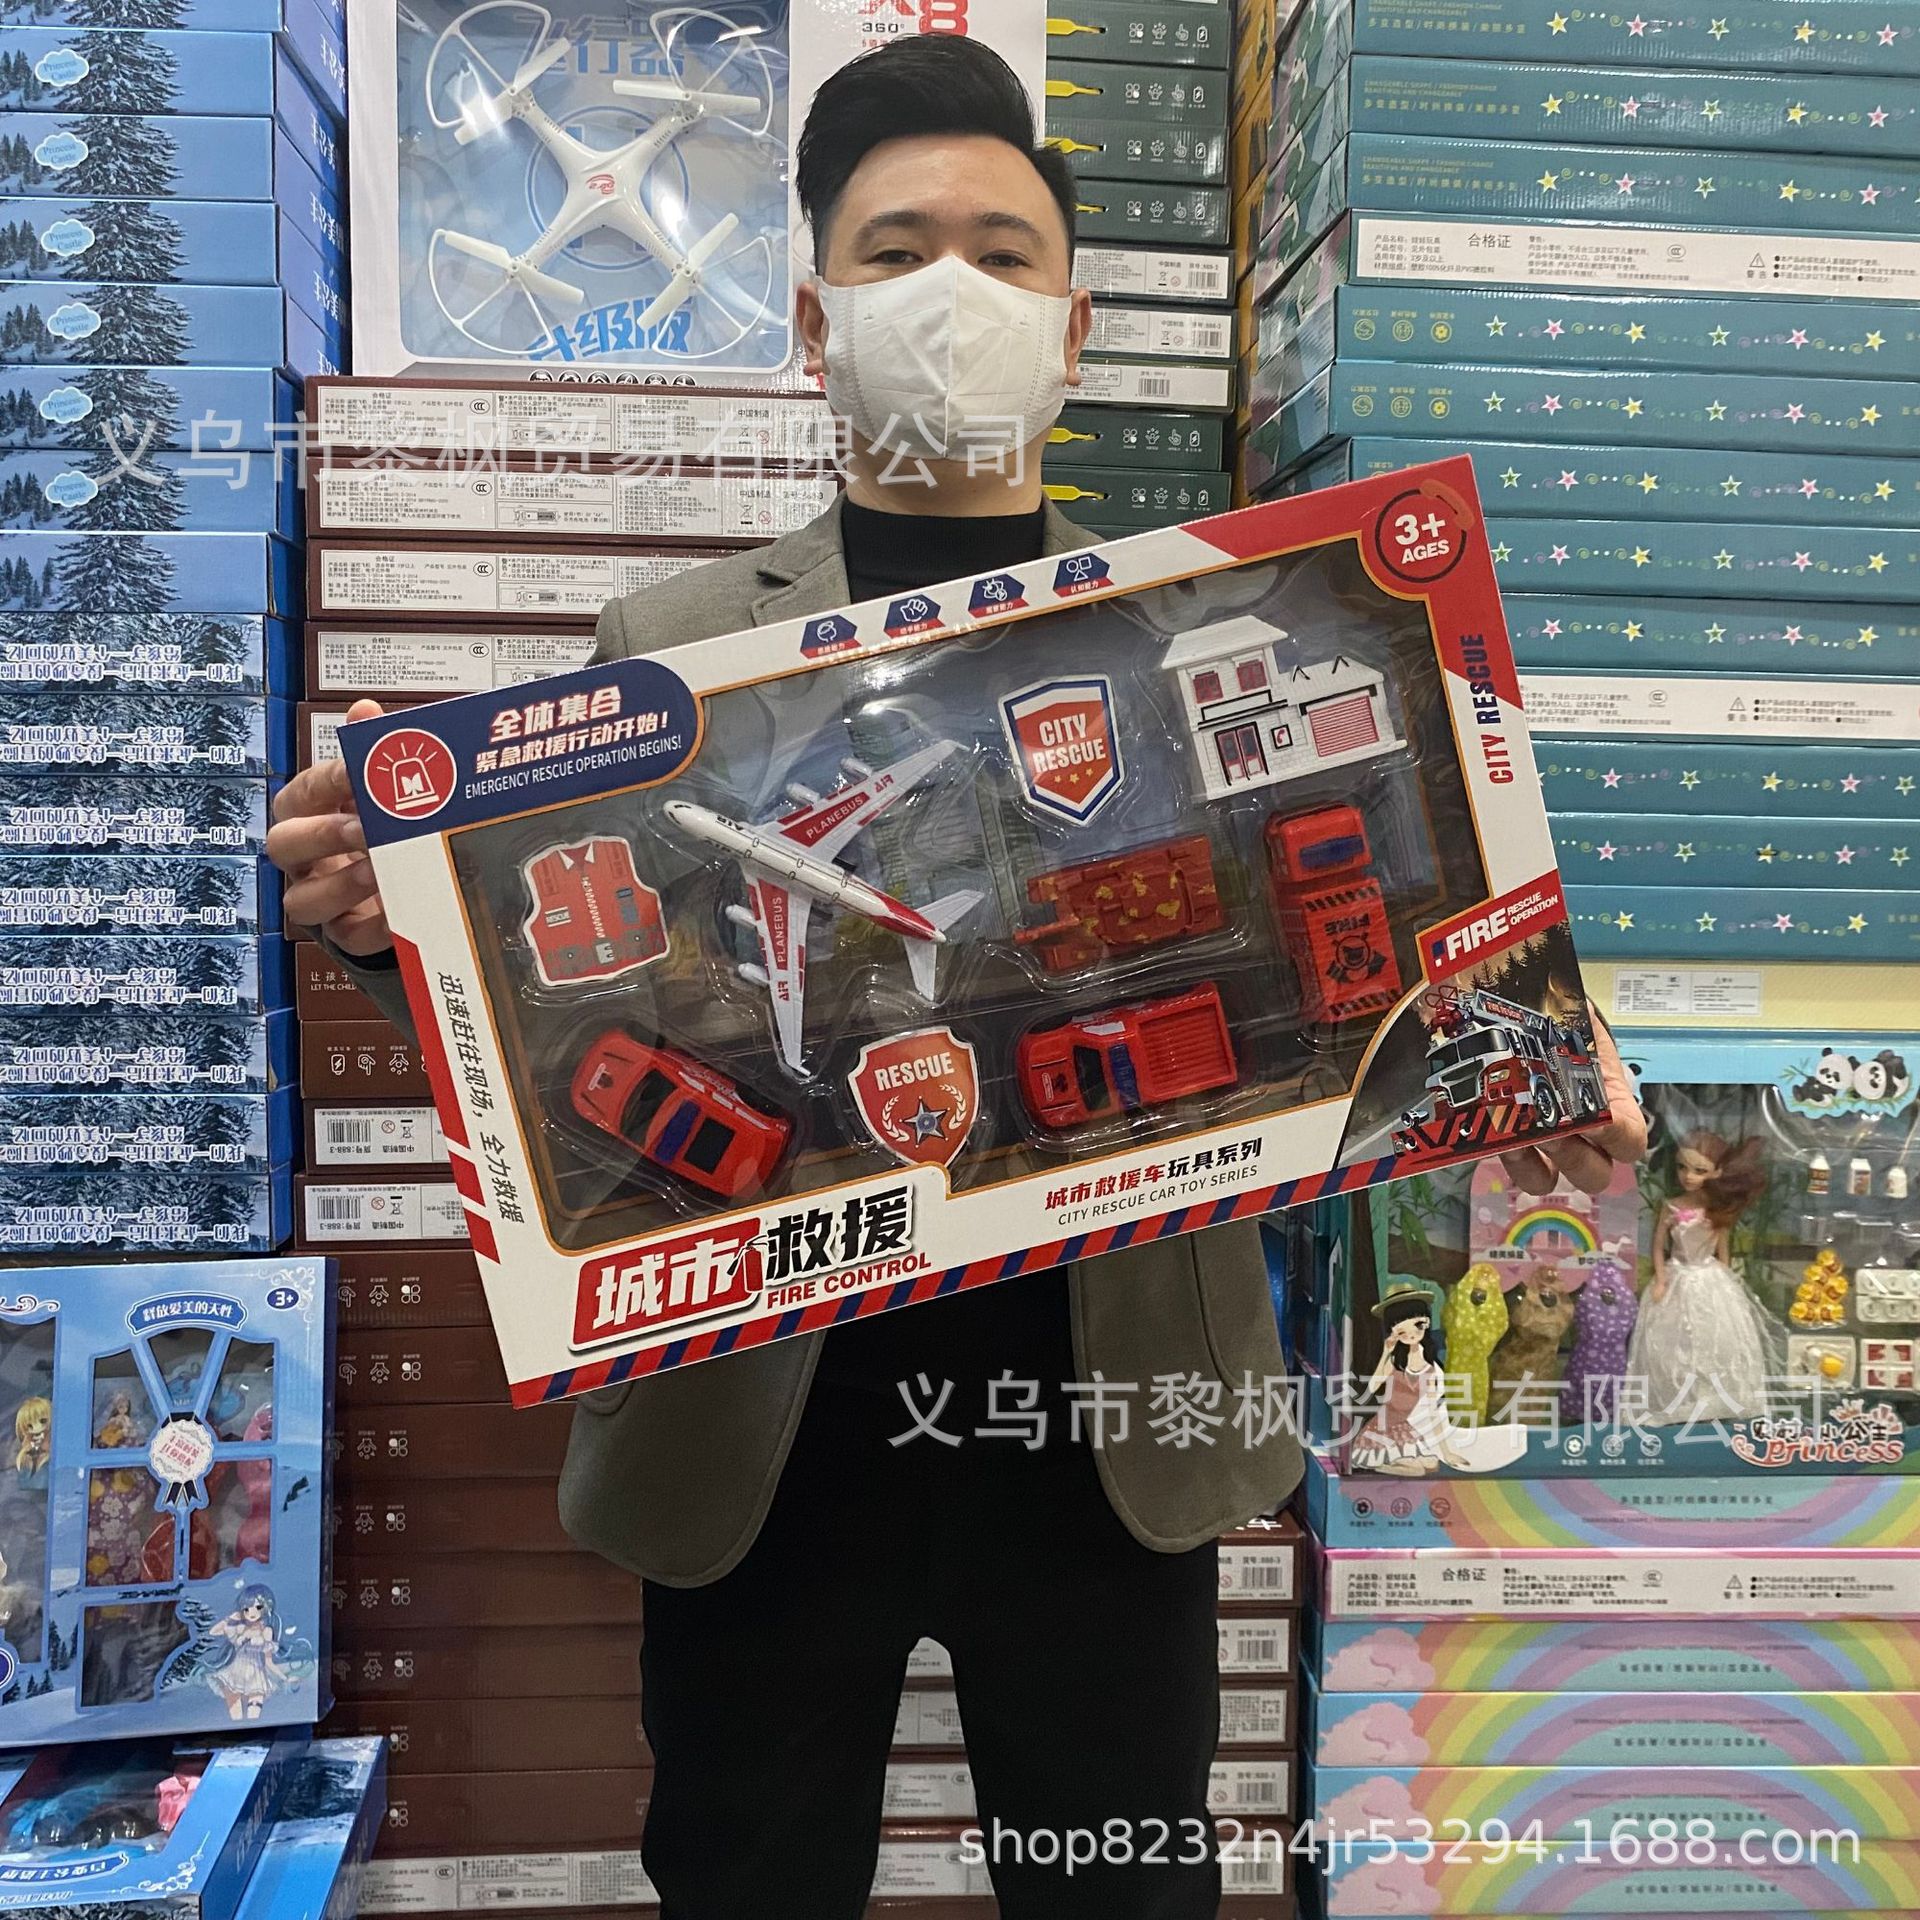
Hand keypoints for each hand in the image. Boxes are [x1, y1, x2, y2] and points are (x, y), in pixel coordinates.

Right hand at [265, 698, 391, 957]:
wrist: (400, 880)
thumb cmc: (380, 826)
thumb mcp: (379, 788)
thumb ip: (372, 749)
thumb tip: (365, 710)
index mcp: (308, 812)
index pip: (302, 792)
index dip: (327, 780)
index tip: (358, 771)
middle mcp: (304, 857)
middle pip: (283, 846)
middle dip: (322, 835)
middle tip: (364, 828)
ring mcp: (320, 898)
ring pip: (302, 901)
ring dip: (339, 885)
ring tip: (378, 871)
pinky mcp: (346, 934)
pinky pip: (349, 936)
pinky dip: (375, 924)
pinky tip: (399, 909)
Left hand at [1499, 1011, 1647, 1196]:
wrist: (1515, 1018)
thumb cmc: (1552, 1018)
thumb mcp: (1571, 1012)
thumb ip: (1576, 1011)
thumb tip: (1573, 1000)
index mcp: (1609, 1100)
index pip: (1631, 1139)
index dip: (1617, 1136)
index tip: (1592, 1120)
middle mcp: (1582, 1133)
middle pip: (1595, 1174)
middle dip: (1573, 1157)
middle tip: (1548, 1130)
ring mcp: (1543, 1143)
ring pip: (1548, 1180)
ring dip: (1534, 1167)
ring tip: (1513, 1138)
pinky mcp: (1507, 1143)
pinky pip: (1507, 1167)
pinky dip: (1499, 1158)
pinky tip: (1486, 1134)